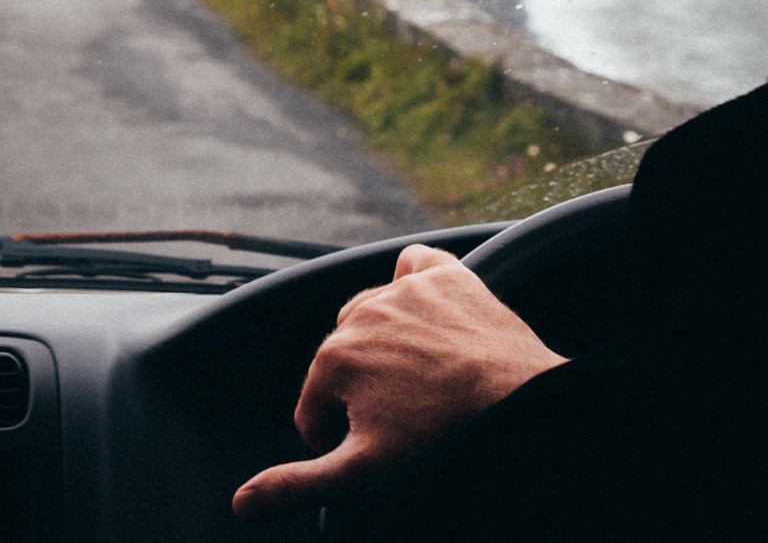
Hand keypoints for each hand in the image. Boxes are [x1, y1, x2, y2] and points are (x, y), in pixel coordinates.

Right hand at [232, 243, 566, 521]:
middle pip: (341, 360)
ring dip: (384, 343)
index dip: (339, 439)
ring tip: (419, 379)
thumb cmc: (445, 443)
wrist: (525, 410)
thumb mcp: (365, 474)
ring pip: (372, 315)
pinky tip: (426, 312)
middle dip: (361, 391)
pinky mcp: (446, 276)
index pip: (315, 409)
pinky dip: (413, 282)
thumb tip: (242, 502)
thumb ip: (299, 484)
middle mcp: (362, 315)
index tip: (375, 451)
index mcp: (334, 361)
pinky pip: (414, 264)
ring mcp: (405, 291)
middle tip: (402, 421)